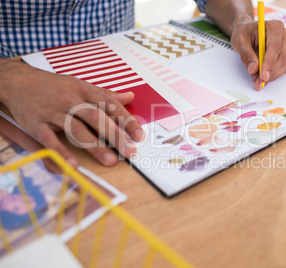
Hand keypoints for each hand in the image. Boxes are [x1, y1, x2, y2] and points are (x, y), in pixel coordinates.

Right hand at [0, 59, 143, 166]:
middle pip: (96, 118)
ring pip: (76, 130)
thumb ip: (105, 94)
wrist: (18, 81)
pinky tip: (74, 165)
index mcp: (84, 90)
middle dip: (115, 136)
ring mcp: (53, 112)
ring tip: (111, 161)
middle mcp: (71, 100)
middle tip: (130, 152)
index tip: (139, 135)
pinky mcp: (36, 124)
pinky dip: (61, 153)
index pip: (110, 105)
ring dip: (95, 147)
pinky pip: (50, 140)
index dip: (126, 120)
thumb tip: (129, 97)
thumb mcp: (81, 85)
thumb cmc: (55, 86)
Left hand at [231, 18, 285, 90]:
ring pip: (285, 65)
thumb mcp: (240, 42)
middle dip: (270, 73)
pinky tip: (262, 76)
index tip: (263, 76)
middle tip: (258, 83)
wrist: (247, 32)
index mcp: (275, 27)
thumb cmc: (244, 33)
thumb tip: (254, 69)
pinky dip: (274, 75)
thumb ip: (246, 55)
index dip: (269, 63)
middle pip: (282, 58)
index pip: (275, 47)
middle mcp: (285, 35)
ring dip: (272, 76)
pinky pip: (284, 68)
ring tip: (257, 80)